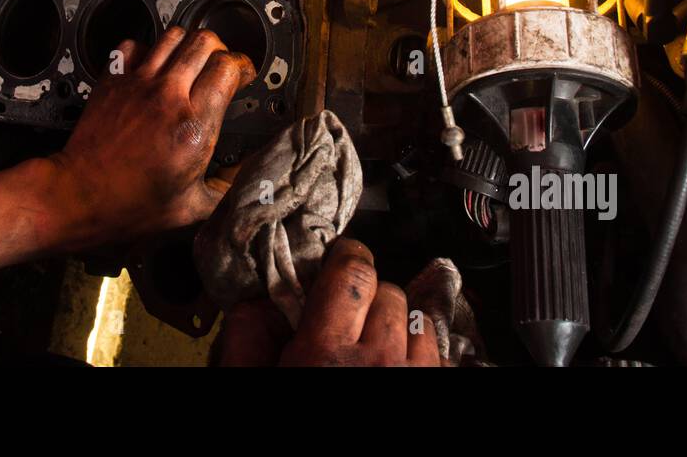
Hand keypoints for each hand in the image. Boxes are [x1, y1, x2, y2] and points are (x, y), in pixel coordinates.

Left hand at [49, 27, 254, 248]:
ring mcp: (138, 84)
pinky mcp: (113, 81)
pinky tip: (152, 67)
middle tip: (219, 65)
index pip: (227, 69)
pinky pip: (134, 44)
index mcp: (194, 127)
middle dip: (219, 49)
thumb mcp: (192, 207)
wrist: (79, 196)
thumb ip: (227, 187)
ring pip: (173, 36)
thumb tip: (250, 175)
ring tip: (190, 60)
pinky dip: (147, 49)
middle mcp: (168, 97)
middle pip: (204, 42)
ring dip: (187, 44)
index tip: (242, 75)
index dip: (241, 67)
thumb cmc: (130, 205)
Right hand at [218, 238, 441, 365]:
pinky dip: (420, 352)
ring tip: (373, 344)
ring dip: (397, 324)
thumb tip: (251, 304)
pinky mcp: (436, 385)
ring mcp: (414, 375)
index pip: (353, 272)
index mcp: (326, 353)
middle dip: (368, 295)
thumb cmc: (291, 427)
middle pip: (387, 291)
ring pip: (418, 319)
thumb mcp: (252, 386)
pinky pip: (439, 352)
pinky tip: (398, 364)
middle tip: (349, 314)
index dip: (348, 259)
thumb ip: (247, 343)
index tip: (341, 261)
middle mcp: (377, 361)